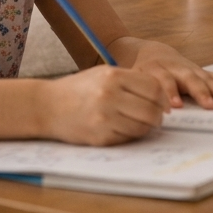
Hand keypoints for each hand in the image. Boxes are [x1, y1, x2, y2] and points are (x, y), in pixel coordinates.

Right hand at [41, 64, 169, 145]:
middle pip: (151, 109)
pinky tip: (125, 129)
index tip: (165, 104)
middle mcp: (110, 96)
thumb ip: (130, 81)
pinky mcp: (99, 137)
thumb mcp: (103, 74)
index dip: (163, 98)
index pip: (153, 87)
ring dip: (147, 128)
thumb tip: (161, 96)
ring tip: (143, 124)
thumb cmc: (78, 89)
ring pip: (142, 127)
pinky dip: (131, 135)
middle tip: (158, 117)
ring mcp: (104, 118)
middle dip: (159, 115)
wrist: (47, 106)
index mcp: (113, 76)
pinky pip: (127, 138)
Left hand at [109, 37, 212, 109]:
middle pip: (190, 79)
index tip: (173, 107)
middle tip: (209, 106)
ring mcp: (193, 69)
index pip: (163, 81)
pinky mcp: (203, 72)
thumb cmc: (142, 74)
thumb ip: (140, 95)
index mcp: (157, 70)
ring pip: (207, 78)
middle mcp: (178, 68)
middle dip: (200, 93)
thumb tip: (143, 116)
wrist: (151, 53)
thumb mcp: (135, 82)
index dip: (169, 93)